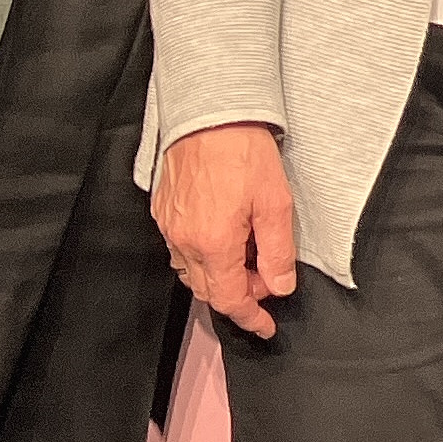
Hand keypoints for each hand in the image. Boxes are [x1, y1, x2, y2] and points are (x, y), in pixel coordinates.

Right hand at [158, 122, 298, 338]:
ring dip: (221, 276)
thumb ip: (278, 252)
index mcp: (212, 244)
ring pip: (192, 271)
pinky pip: (180, 249)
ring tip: (251, 256)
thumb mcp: (276, 204)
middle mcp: (184, 240)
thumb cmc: (244, 154)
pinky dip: (204, 256)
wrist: (208, 115)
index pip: (228, 299)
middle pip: (208, 289)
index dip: (250, 318)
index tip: (266, 326)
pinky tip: (226, 239)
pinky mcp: (163, 211)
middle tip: (267, 279)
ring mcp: (169, 226)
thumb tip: (279, 287)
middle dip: (239, 295)